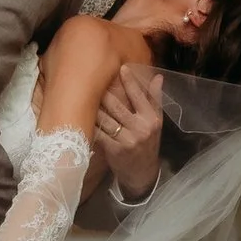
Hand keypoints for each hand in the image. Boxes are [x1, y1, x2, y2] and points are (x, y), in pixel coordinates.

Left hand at [95, 63, 165, 199]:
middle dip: (104, 93)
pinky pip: (99, 133)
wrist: (142, 173)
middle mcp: (141, 129)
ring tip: (83, 95)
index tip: (122, 67)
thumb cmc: (148, 143)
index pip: (139, 96)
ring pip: (105, 119)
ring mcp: (127, 140)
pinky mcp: (114, 150)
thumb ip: (155, 99)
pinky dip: (92, 124)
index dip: (130, 81)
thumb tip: (157, 76)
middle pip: (118, 106)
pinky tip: (82, 116)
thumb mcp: (156, 122)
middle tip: (93, 79)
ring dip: (94, 107)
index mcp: (152, 119)